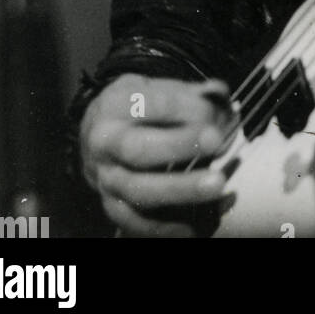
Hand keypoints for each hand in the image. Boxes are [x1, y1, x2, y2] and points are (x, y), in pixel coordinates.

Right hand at [79, 73, 232, 236]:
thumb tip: (220, 94)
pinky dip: (165, 227)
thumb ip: (187, 92)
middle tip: (216, 141)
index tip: (216, 110)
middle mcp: (106, 144)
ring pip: (139, 191)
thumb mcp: (152, 87)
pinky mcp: (111, 205)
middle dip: (179, 146)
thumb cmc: (132, 109)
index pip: (152, 104)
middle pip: (138, 149)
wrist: (94, 135)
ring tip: (216, 184)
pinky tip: (193, 224)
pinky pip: (135, 222)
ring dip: (180, 189)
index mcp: (116, 105)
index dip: (186, 107)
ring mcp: (107, 178)